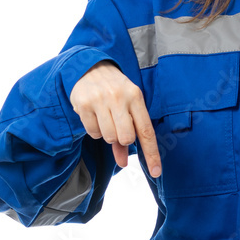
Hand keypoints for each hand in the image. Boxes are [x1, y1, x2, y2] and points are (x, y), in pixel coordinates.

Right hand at [69, 60, 160, 175]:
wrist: (89, 67)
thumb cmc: (114, 90)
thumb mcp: (127, 106)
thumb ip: (127, 134)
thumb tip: (124, 163)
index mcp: (135, 97)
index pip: (146, 131)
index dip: (152, 154)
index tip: (156, 172)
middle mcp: (119, 97)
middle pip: (126, 138)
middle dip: (122, 140)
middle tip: (117, 126)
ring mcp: (100, 100)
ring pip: (108, 137)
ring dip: (107, 134)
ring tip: (105, 118)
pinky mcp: (83, 104)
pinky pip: (92, 132)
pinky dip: (94, 130)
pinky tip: (94, 116)